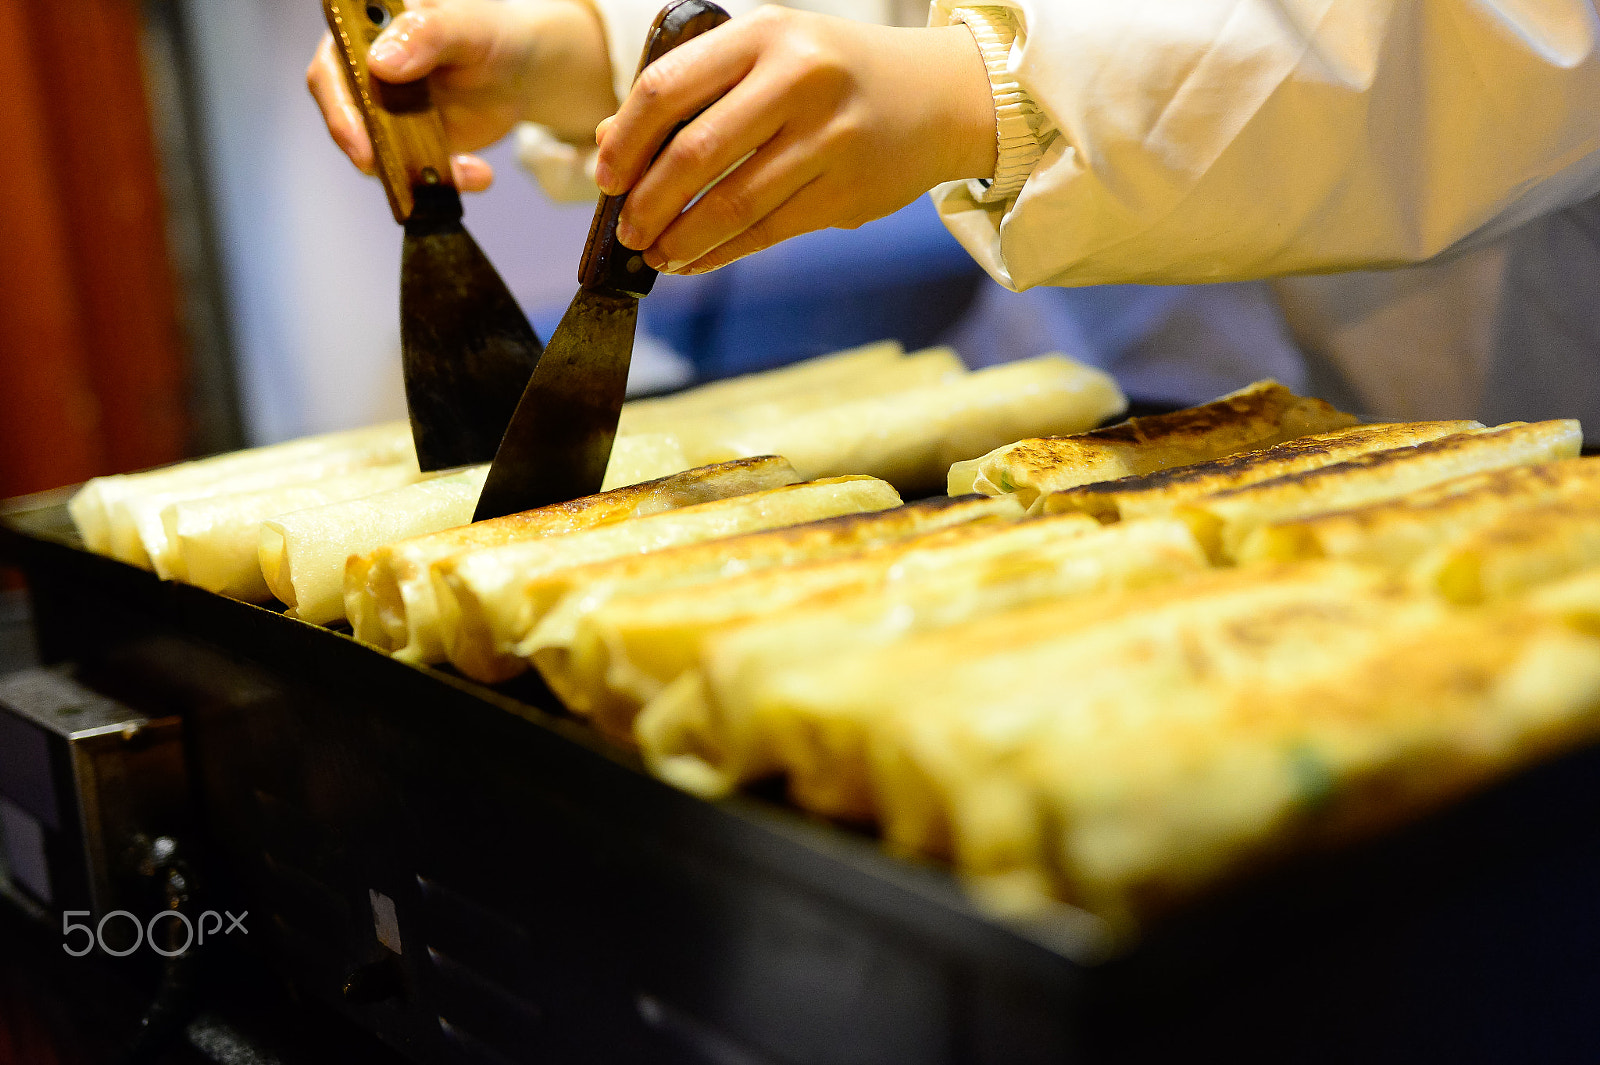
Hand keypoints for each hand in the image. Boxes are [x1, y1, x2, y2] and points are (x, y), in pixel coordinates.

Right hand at [307, 0, 615, 191]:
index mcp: (362, 32)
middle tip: (411, 178)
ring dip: (418, 176)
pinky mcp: (409, 146)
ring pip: (381, 157)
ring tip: (470, 172)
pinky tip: (480, 174)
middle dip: (380, 155)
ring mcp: (384, 115)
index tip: (362, 142)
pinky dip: (446, 182)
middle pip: (348, 121)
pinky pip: (414, 175)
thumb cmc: (489, 32)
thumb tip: (380, 64)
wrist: (520, 65)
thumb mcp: (467, 26)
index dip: (339, 108)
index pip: (333, 68)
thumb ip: (428, 34)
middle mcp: (363, 76)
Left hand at [594, 7, 995, 273]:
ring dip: (682, 238)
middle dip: (647, 201)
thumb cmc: (832, 73)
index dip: (625, 140)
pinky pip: (768, 232)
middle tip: (626, 229)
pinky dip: (722, 253)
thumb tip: (606, 142)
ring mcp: (828, 139)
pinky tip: (696, 260)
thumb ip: (692, 90)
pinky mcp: (847, 192)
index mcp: (764, 34)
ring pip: (732, 204)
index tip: (604, 176)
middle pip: (695, 153)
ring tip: (657, 254)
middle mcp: (798, 80)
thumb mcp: (766, 55)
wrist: (938, 94)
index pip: (668, 88)